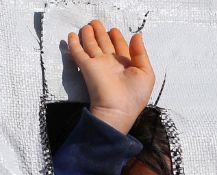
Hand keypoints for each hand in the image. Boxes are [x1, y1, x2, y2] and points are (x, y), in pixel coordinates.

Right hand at [67, 20, 154, 134]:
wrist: (117, 110)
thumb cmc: (135, 95)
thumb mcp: (146, 73)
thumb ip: (141, 53)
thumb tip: (137, 35)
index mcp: (125, 64)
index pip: (120, 47)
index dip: (117, 37)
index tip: (113, 30)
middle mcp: (111, 63)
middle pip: (104, 43)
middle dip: (100, 32)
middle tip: (95, 22)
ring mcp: (98, 64)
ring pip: (91, 45)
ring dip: (88, 35)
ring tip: (86, 25)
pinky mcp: (87, 67)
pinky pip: (79, 53)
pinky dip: (74, 44)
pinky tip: (71, 36)